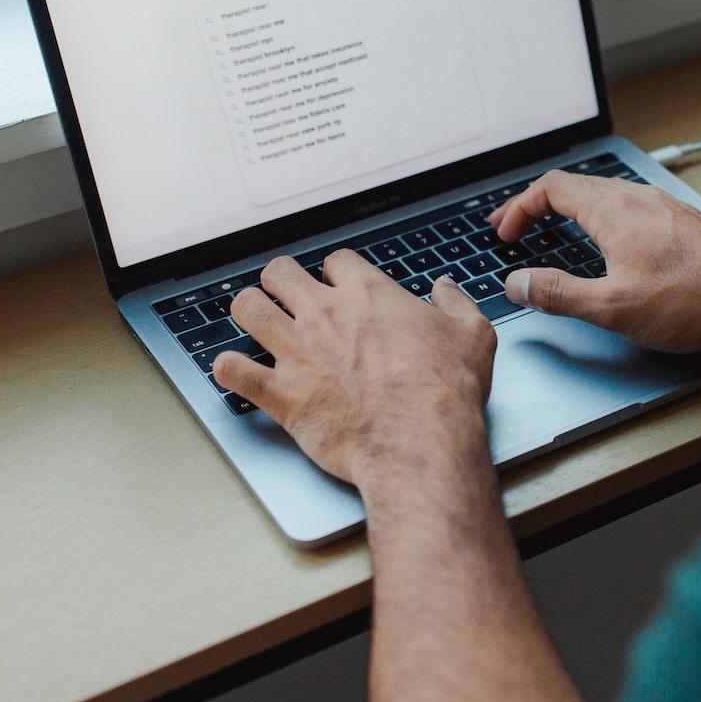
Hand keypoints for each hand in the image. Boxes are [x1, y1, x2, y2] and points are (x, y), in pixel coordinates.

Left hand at [211, 251, 496, 484]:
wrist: (418, 439)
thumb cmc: (445, 390)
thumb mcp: (472, 334)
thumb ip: (455, 304)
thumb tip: (446, 288)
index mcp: (368, 294)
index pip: (336, 262)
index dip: (337, 273)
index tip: (340, 285)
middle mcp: (325, 315)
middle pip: (280, 273)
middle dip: (280, 280)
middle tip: (285, 294)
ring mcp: (297, 352)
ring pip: (247, 309)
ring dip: (247, 310)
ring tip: (252, 318)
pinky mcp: (281, 393)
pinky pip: (233, 371)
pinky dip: (229, 369)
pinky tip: (233, 369)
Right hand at [489, 170, 700, 352]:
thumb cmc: (693, 301)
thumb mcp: (611, 307)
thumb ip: (557, 294)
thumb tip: (518, 284)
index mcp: (613, 210)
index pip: (550, 188)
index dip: (518, 208)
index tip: (504, 232)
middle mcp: (638, 199)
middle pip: (575, 186)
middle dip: (538, 206)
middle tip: (518, 228)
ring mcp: (663, 207)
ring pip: (605, 195)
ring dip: (571, 210)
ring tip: (556, 231)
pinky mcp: (682, 222)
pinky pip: (630, 207)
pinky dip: (602, 218)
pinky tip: (610, 243)